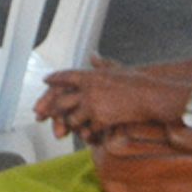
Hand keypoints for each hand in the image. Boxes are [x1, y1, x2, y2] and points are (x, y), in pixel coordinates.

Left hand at [33, 66, 170, 142]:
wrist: (150, 96)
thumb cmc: (136, 81)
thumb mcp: (117, 69)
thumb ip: (102, 64)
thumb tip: (93, 55)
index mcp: (90, 75)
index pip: (66, 76)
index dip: (54, 78)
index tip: (45, 80)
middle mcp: (88, 90)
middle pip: (61, 100)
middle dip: (51, 109)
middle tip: (41, 114)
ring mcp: (93, 105)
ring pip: (72, 118)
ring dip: (71, 123)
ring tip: (69, 126)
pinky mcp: (101, 119)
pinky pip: (87, 130)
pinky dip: (87, 134)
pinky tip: (88, 136)